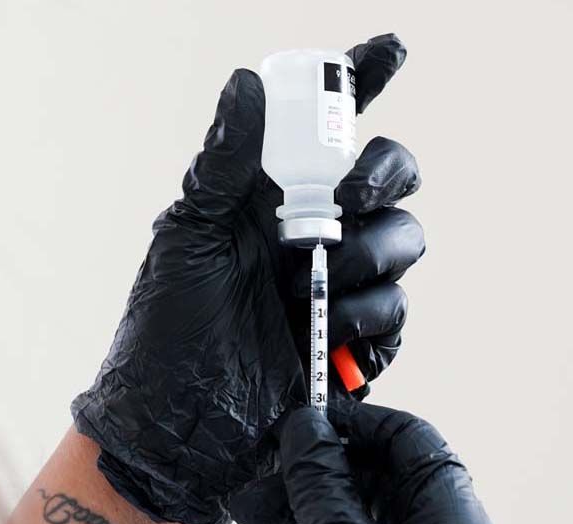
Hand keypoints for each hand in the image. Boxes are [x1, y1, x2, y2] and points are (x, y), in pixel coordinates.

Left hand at [72, 35, 422, 523]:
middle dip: (384, 176)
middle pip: (390, 181)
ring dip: (369, 257)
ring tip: (312, 287)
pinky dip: (370, 317)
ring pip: (405, 244)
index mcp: (271, 204)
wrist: (176, 423)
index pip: (327, 132)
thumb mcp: (187, 239)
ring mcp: (338, 288)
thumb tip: (245, 82)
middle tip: (348, 198)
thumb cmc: (167, 330)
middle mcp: (313, 237)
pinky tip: (330, 334)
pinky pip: (396, 313)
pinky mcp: (353, 341)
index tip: (388, 52)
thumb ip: (221, 166)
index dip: (360, 85)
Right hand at [275, 403, 513, 523]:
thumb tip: (306, 430)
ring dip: (313, 504)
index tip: (319, 416)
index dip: (363, 423)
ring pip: (366, 512)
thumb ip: (320, 480)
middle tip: (282, 459)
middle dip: (325, 468)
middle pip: (387, 476)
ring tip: (261, 506)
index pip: (416, 443)